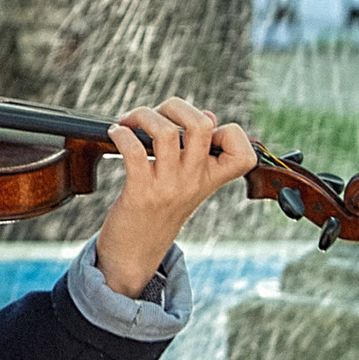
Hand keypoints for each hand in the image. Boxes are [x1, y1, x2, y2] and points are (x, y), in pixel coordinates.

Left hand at [91, 95, 259, 301]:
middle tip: (157, 115)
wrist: (135, 253)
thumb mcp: (189, 183)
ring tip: (131, 121)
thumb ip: (201, 151)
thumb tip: (208, 115)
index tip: (206, 129)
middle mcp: (194, 181)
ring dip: (143, 116)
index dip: (229, 131)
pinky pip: (133, 150)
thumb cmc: (159, 211)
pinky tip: (115, 134)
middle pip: (201, 125)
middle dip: (175, 106)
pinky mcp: (141, 191)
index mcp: (211, 179)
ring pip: (166, 132)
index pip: (243, 151)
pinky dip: (121, 134)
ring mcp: (169, 186)